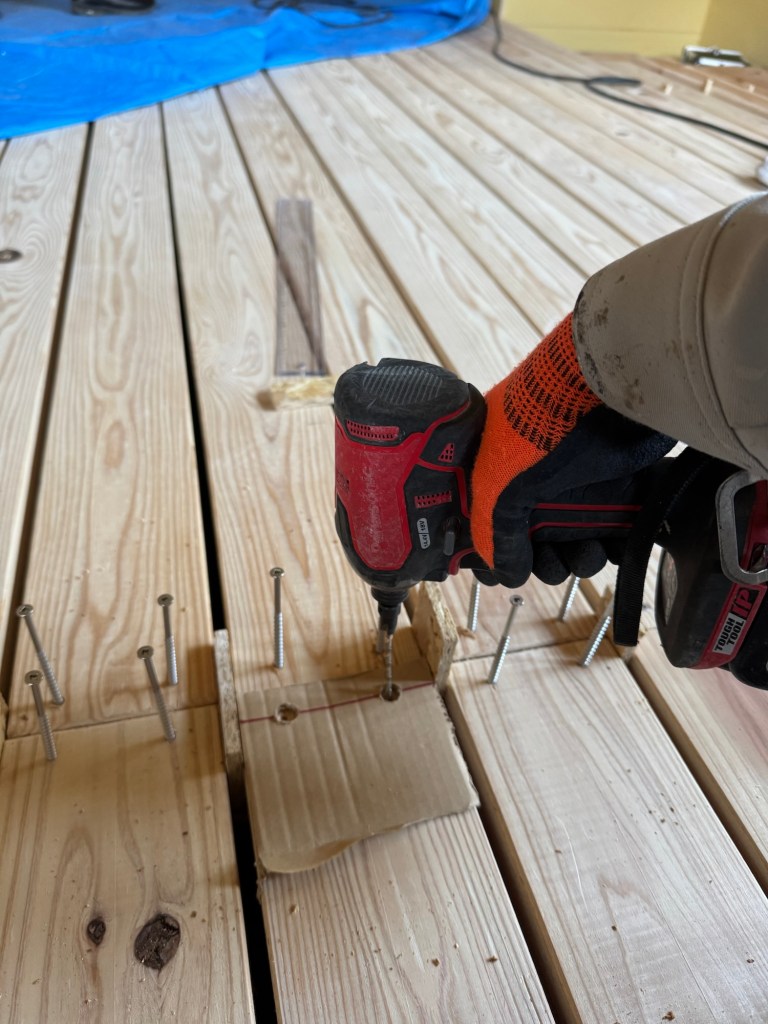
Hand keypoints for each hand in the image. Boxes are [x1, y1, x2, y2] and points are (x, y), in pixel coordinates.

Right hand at [470, 316, 674, 587]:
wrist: (610, 384)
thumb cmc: (543, 421)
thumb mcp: (501, 482)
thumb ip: (496, 533)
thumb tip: (505, 575)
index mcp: (499, 475)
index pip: (490, 526)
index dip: (497, 554)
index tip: (506, 572)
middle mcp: (538, 481)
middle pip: (537, 542)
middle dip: (546, 563)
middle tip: (553, 563)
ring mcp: (580, 483)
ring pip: (577, 540)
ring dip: (581, 560)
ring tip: (587, 553)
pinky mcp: (620, 486)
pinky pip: (615, 530)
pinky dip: (615, 546)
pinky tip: (613, 547)